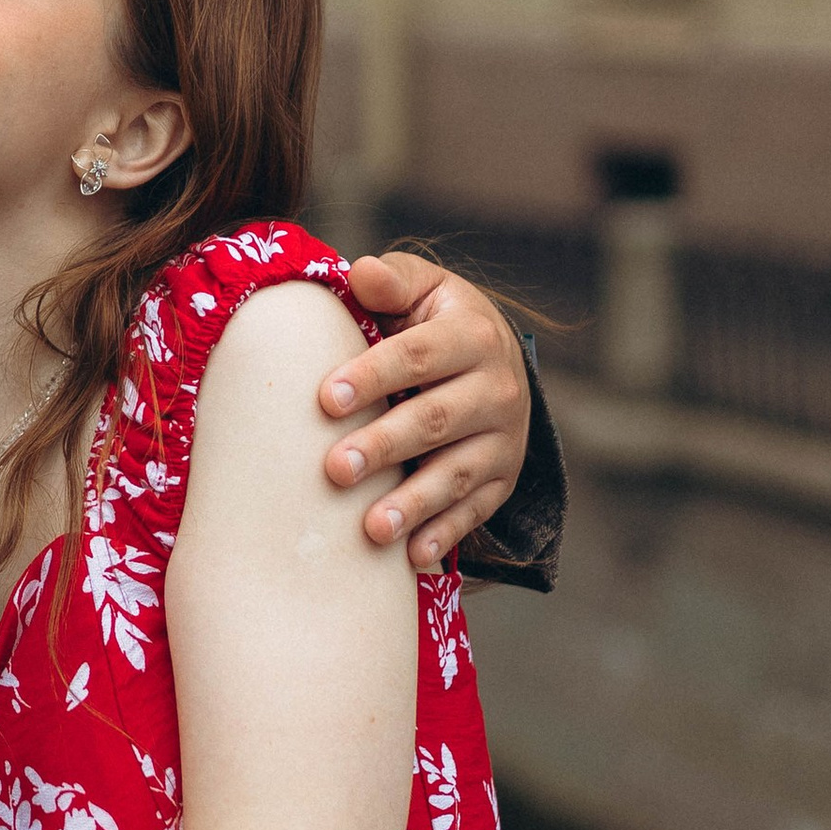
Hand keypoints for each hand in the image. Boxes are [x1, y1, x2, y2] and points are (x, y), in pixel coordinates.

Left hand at [326, 257, 532, 571]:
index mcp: (472, 333)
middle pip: (436, 420)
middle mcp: (498, 388)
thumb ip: (392, 282)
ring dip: (413, 503)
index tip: (325, 400)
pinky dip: (444, 535)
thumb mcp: (421, 290)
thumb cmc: (433, 321)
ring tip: (370, 529)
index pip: (419, 356)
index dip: (373, 377)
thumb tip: (361, 272)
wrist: (492, 359)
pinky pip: (475, 511)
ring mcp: (505, 438)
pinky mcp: (503, 479)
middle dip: (384, 446)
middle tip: (333, 470)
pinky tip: (410, 557)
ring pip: (457, 473)